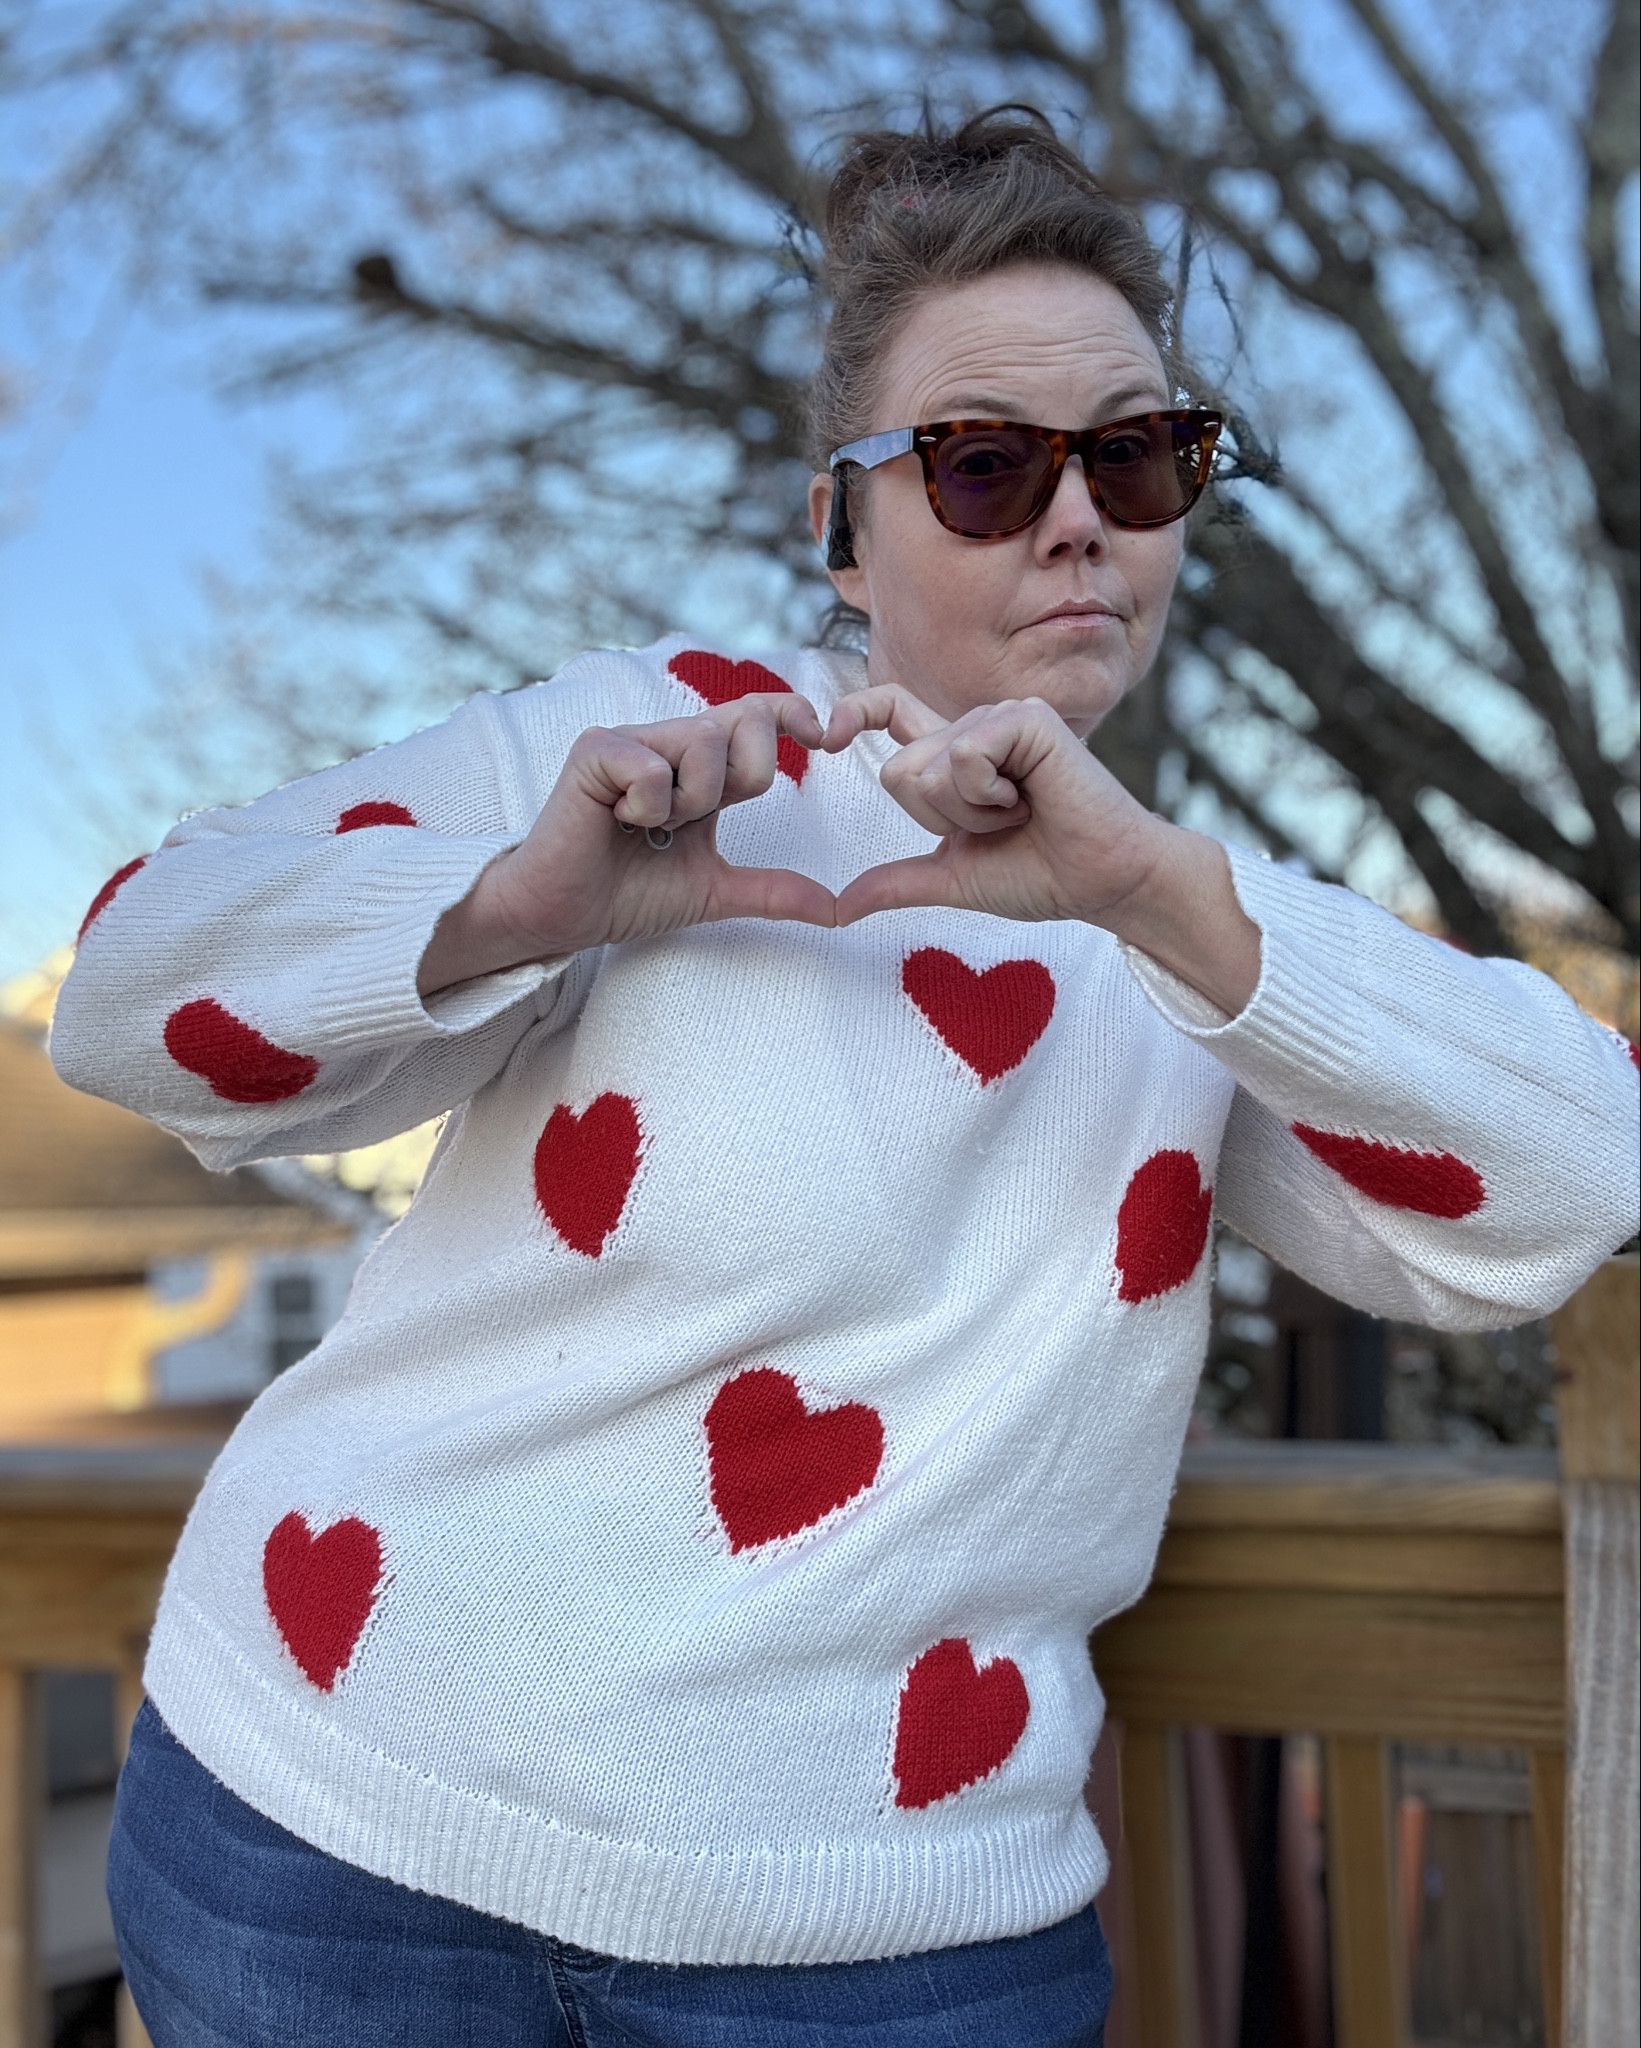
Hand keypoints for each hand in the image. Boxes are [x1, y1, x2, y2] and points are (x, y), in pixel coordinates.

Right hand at [419, 696, 833, 993]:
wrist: (563, 916)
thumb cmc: (626, 895)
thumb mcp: (715, 890)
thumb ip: (773, 891)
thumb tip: (838, 909)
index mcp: (698, 766)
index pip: (756, 714)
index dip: (793, 712)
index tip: (824, 738)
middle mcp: (668, 743)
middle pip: (745, 721)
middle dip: (743, 777)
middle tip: (698, 818)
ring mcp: (631, 741)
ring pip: (703, 743)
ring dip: (690, 802)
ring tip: (648, 826)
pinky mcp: (595, 750)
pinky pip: (653, 767)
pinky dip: (647, 808)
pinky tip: (615, 822)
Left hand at [827, 688, 1260, 1014]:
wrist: (1105, 883)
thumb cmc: (1043, 875)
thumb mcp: (954, 878)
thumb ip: (897, 882)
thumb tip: (838, 908)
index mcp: (957, 755)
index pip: (891, 712)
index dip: (855, 712)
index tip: (825, 733)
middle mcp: (975, 726)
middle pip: (899, 771)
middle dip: (942, 819)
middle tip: (1002, 825)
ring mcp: (1001, 716)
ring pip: (929, 767)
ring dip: (972, 812)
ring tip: (1023, 812)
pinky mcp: (1026, 718)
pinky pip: (964, 757)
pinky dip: (989, 796)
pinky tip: (1032, 799)